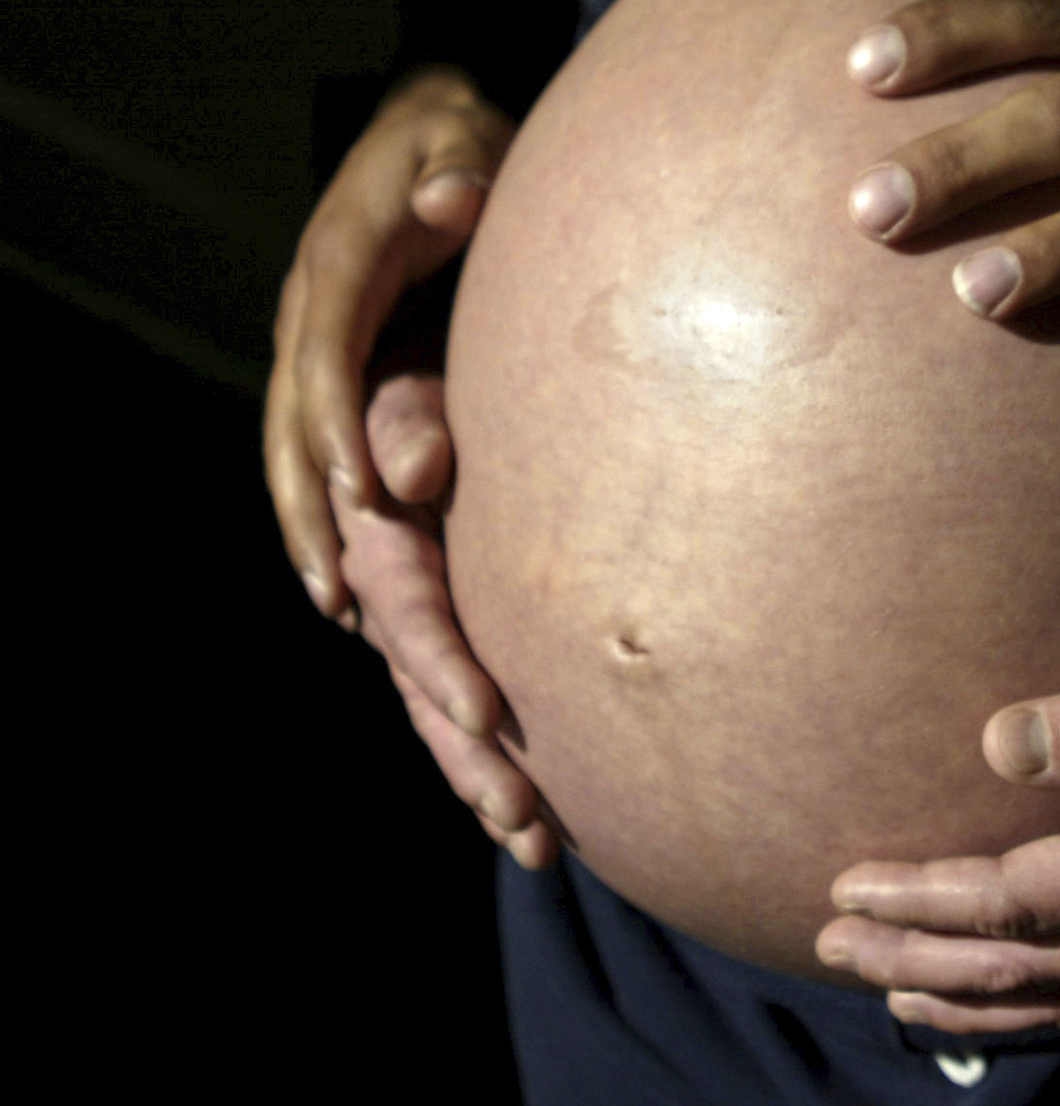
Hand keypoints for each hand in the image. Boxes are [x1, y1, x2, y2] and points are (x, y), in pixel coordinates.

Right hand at [265, 67, 512, 622]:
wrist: (424, 132)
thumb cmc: (459, 143)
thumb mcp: (466, 142)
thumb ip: (463, 170)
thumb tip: (454, 197)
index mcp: (342, 259)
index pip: (329, 352)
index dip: (338, 424)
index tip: (364, 493)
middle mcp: (312, 306)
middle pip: (290, 419)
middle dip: (307, 505)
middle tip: (336, 590)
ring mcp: (312, 336)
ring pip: (286, 443)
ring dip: (302, 522)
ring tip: (334, 605)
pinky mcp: (328, 360)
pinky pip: (307, 441)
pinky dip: (315, 502)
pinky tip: (343, 570)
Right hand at [332, 372, 554, 868]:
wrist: (431, 355)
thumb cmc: (431, 354)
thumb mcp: (414, 371)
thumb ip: (411, 414)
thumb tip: (416, 467)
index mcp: (378, 528)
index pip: (408, 609)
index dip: (442, 663)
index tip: (492, 717)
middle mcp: (389, 584)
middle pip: (421, 688)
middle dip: (469, 759)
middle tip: (524, 822)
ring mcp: (417, 611)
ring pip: (439, 713)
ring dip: (481, 780)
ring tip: (536, 848)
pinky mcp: (449, 623)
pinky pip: (459, 702)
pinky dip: (487, 757)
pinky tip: (534, 816)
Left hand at [815, 654, 1059, 1032]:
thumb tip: (999, 743)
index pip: (1008, 902)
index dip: (917, 900)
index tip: (844, 888)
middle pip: (1015, 971)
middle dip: (914, 961)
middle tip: (831, 948)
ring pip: (1057, 1006)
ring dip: (964, 1002)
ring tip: (893, 994)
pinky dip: (1040, 1019)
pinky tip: (1014, 1012)